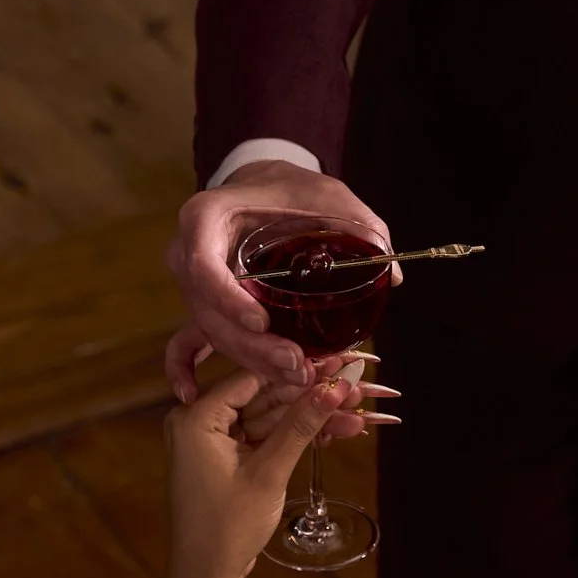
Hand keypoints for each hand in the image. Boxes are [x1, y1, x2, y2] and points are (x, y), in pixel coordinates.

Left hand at [163, 365, 366, 577]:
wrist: (206, 576)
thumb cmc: (226, 528)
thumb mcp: (268, 472)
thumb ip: (300, 426)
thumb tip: (335, 388)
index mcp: (195, 418)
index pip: (251, 378)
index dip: (297, 372)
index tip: (337, 364)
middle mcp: (198, 423)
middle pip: (262, 398)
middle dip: (309, 398)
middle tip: (354, 389)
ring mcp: (212, 442)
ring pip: (267, 419)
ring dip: (307, 419)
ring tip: (355, 412)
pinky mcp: (226, 460)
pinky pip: (262, 438)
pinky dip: (292, 438)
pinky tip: (332, 431)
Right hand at [164, 160, 393, 400]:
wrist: (262, 185)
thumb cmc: (291, 188)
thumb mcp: (328, 195)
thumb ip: (361, 227)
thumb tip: (391, 276)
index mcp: (205, 219)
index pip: (204, 268)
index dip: (230, 301)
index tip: (263, 323)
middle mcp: (187, 254)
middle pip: (209, 312)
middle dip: (251, 347)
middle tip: (295, 366)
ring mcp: (191, 283)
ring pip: (212, 333)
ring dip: (250, 361)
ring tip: (296, 378)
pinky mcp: (202, 304)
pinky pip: (192, 338)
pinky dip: (193, 365)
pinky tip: (188, 393)